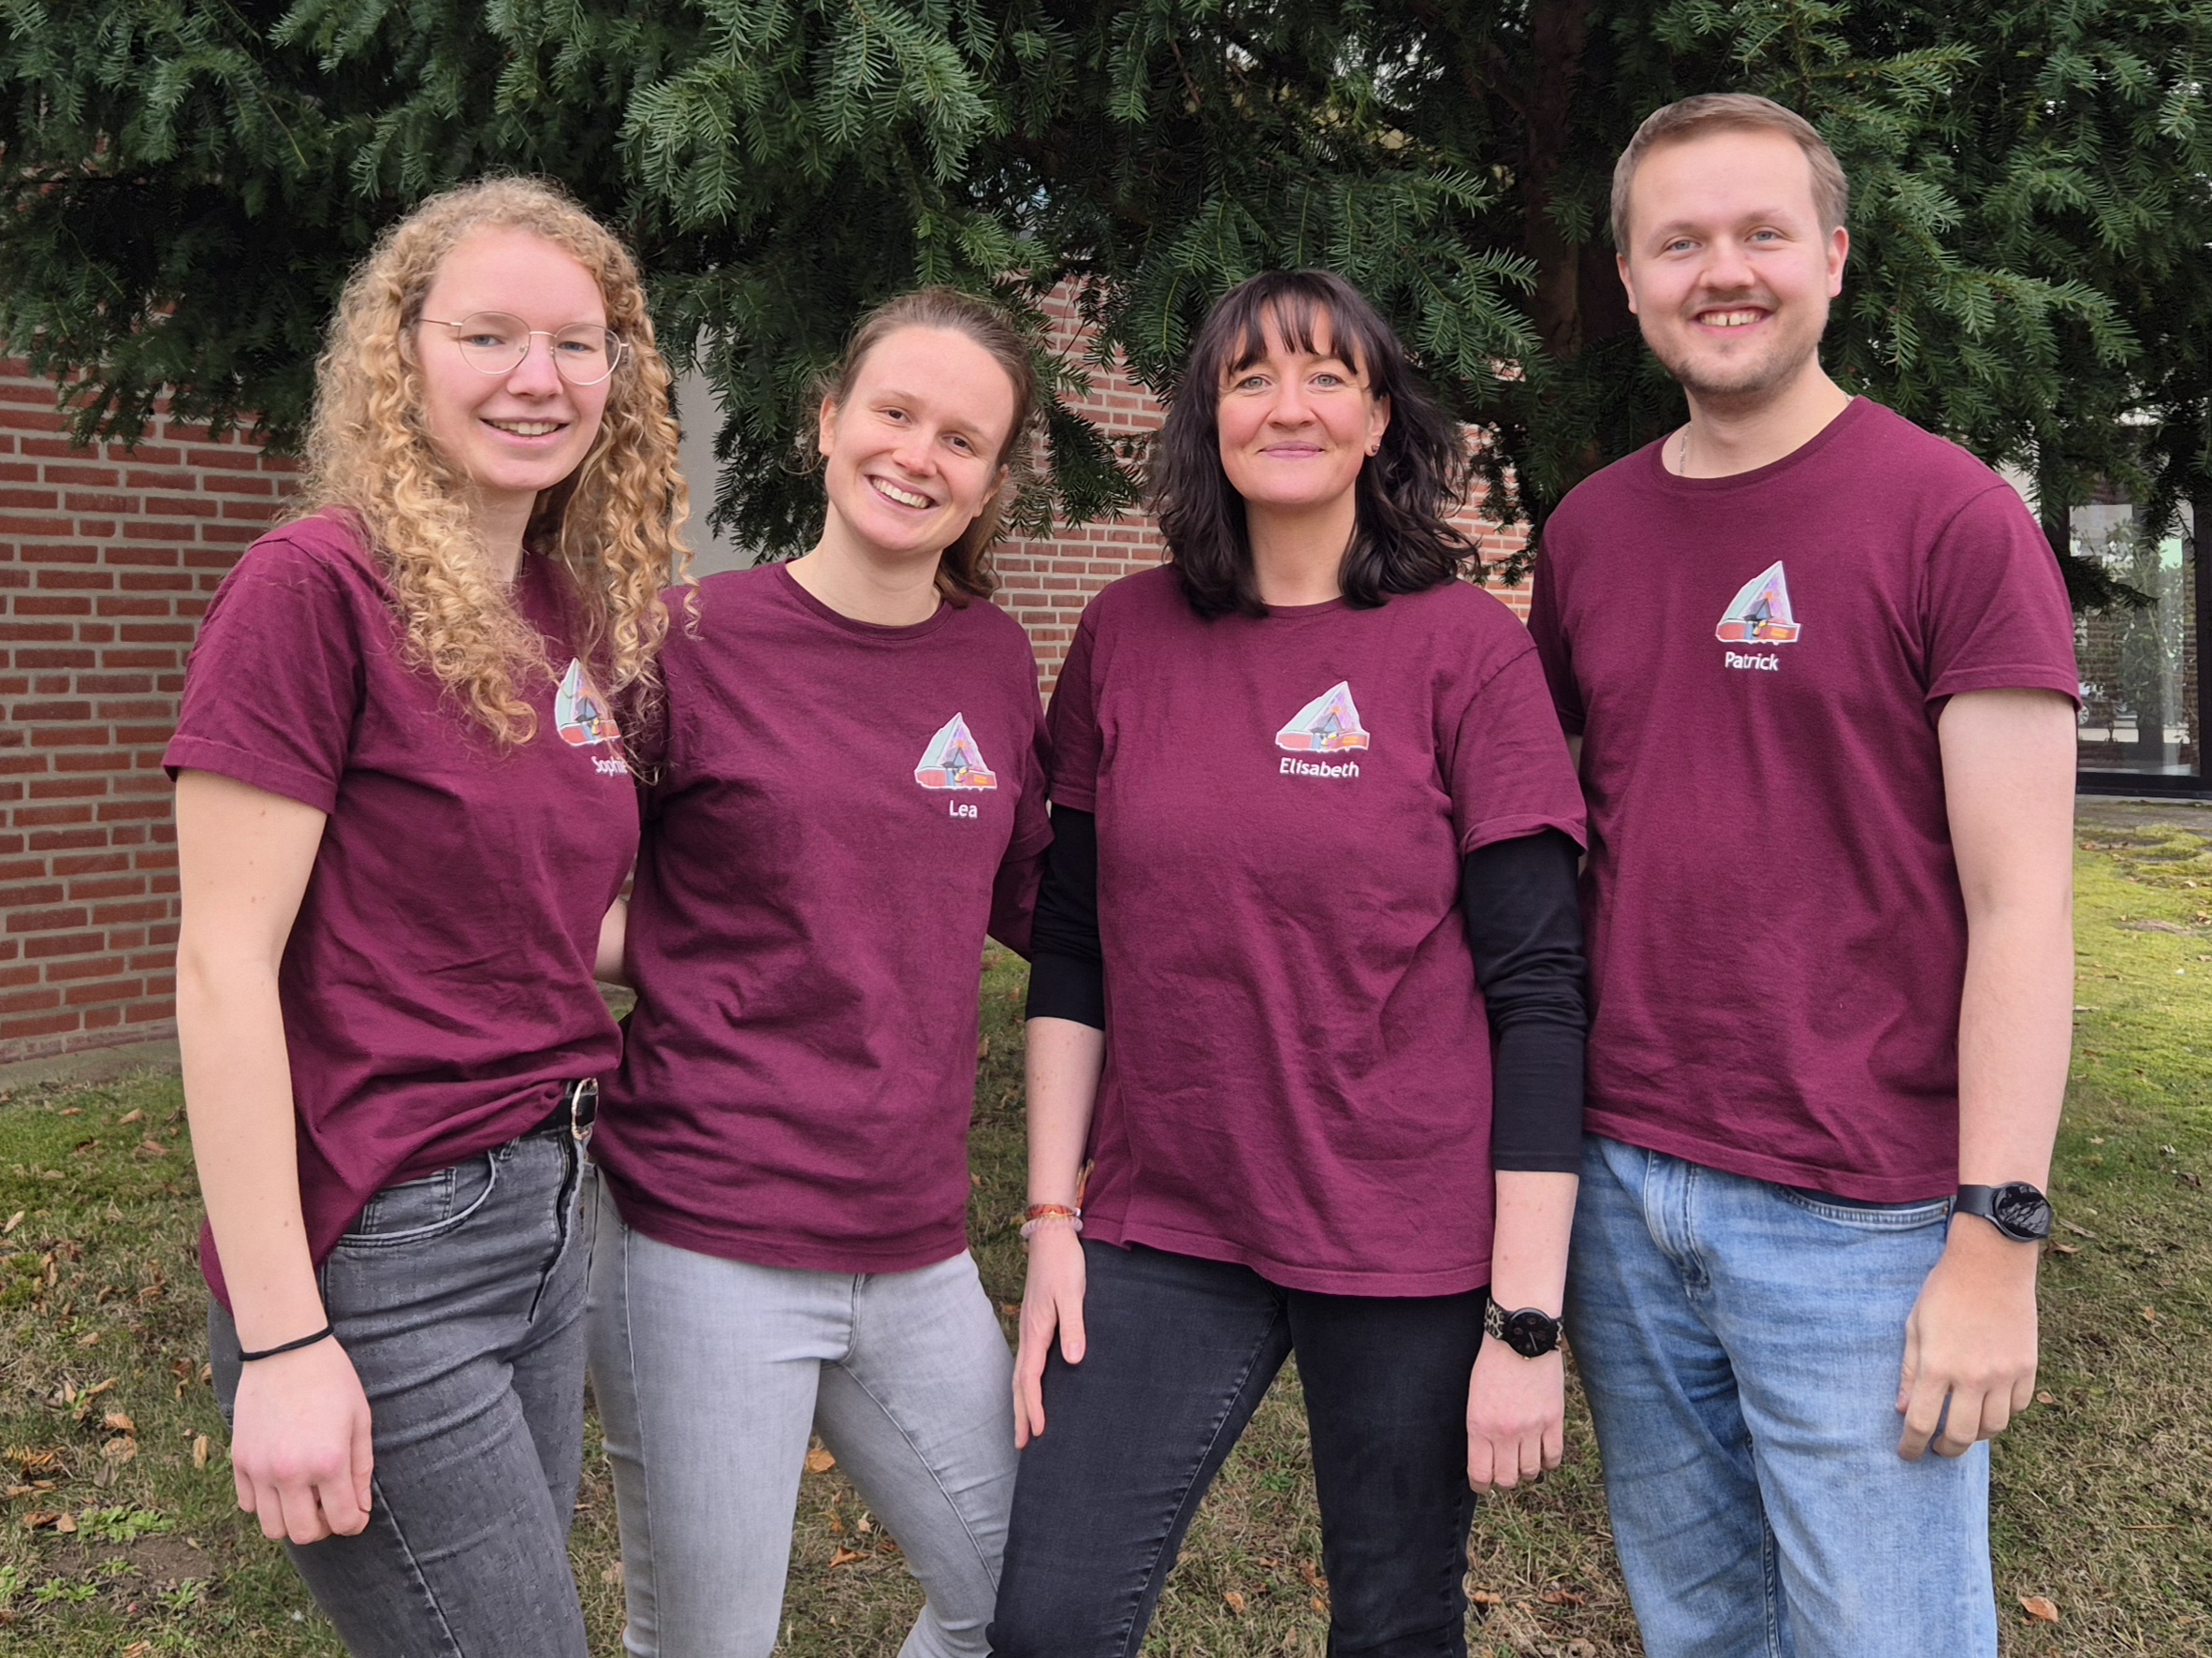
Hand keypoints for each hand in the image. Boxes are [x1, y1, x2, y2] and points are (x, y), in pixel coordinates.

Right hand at [230, 1337, 374, 1542]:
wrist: (286, 1350)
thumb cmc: (332, 1380)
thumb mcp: (360, 1420)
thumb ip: (361, 1469)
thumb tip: (361, 1508)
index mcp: (328, 1462)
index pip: (343, 1521)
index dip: (355, 1523)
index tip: (357, 1515)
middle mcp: (291, 1472)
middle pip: (304, 1534)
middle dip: (323, 1527)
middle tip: (330, 1507)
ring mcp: (260, 1469)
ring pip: (271, 1528)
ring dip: (291, 1520)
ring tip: (305, 1497)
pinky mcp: (239, 1460)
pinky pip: (248, 1504)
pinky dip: (266, 1503)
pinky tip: (281, 1482)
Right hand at [1012, 1225, 1085, 1448]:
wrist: (1051, 1238)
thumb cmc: (1064, 1265)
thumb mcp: (1073, 1295)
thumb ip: (1074, 1327)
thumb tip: (1073, 1361)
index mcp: (1036, 1331)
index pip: (1031, 1379)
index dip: (1033, 1407)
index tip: (1037, 1433)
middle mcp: (1029, 1334)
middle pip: (1020, 1383)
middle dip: (1020, 1414)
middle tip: (1021, 1445)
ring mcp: (1030, 1329)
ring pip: (1021, 1374)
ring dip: (1021, 1402)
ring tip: (1023, 1427)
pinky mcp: (1036, 1324)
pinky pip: (1028, 1362)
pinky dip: (1027, 1384)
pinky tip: (1033, 1390)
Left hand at [1466, 1339, 1564, 1490]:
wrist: (1520, 1338)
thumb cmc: (1492, 1364)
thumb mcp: (1474, 1399)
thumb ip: (1480, 1429)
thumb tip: (1486, 1456)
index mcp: (1480, 1426)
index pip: (1480, 1474)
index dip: (1481, 1486)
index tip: (1483, 1485)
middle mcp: (1505, 1432)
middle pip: (1507, 1479)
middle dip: (1504, 1480)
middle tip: (1504, 1471)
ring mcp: (1532, 1428)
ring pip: (1531, 1471)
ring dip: (1526, 1471)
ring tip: (1523, 1461)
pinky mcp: (1554, 1420)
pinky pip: (1554, 1456)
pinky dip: (1548, 1462)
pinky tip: (1542, 1455)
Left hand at [1897, 1220, 2038, 1460]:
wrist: (1991, 1264)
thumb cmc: (1945, 1291)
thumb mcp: (1915, 1327)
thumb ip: (1911, 1372)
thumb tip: (1904, 1410)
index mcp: (1938, 1366)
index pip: (1922, 1423)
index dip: (1912, 1446)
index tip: (1908, 1455)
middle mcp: (1973, 1377)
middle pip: (1962, 1435)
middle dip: (1946, 1449)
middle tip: (1938, 1448)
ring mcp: (2005, 1374)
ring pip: (1994, 1427)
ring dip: (1977, 1435)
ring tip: (1964, 1429)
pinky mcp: (2028, 1368)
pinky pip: (2018, 1407)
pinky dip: (2003, 1414)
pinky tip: (1990, 1407)